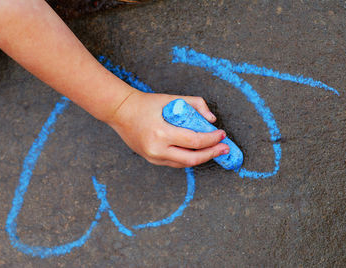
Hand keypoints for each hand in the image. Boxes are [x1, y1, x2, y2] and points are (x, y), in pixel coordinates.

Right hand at [107, 90, 229, 167]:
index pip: (194, 141)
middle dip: (212, 154)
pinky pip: (175, 163)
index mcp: (162, 133)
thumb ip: (195, 104)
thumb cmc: (147, 104)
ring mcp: (153, 157)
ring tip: (214, 150)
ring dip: (201, 158)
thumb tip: (211, 120)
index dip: (212, 139)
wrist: (121, 112)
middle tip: (224, 148)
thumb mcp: (172, 99)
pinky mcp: (152, 160)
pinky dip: (188, 158)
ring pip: (184, 164)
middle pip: (192, 159)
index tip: (222, 134)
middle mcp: (157, 149)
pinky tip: (198, 152)